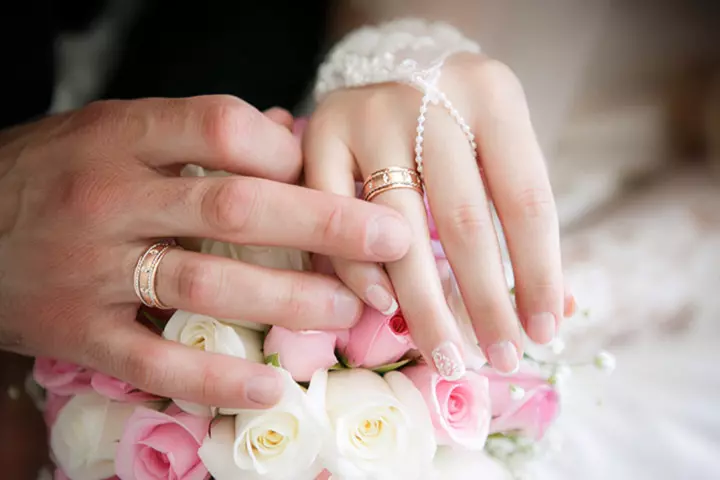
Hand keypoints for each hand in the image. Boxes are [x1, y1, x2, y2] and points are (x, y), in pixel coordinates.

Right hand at [0, 95, 410, 407]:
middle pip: (235, 207)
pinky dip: (214, 379)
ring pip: (206, 284)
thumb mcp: (113, 129)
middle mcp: (109, 197)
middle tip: (391, 240)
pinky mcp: (75, 331)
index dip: (289, 151)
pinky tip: (270, 388)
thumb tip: (290, 135)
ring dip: (287, 300)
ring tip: (347, 310)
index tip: (332, 176)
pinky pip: (153, 360)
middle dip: (324, 225)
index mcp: (121, 135)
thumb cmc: (56, 170)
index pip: (222, 128)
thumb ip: (196, 132)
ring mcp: (91, 268)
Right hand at [304, 54, 562, 374]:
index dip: (540, 274)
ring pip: (396, 228)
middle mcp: (429, 98)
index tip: (544, 331)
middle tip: (499, 358)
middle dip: (484, 303)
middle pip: (463, 220)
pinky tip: (386, 309)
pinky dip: (360, 270)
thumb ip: (524, 223)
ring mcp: (369, 115)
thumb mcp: (500, 152)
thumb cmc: (458, 126)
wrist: (393, 71)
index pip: (527, 199)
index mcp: (492, 95)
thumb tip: (560, 311)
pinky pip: (337, 218)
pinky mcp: (321, 133)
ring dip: (425, 305)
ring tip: (447, 356)